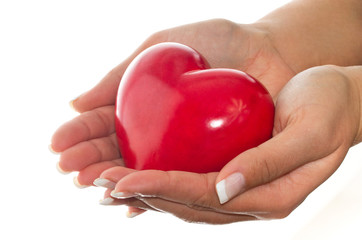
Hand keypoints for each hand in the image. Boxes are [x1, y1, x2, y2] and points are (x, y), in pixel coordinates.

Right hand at [50, 19, 294, 185]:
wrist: (270, 49)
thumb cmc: (218, 40)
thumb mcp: (162, 45)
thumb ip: (121, 73)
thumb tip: (75, 104)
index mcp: (143, 105)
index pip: (105, 124)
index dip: (81, 137)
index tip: (58, 147)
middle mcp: (160, 132)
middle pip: (120, 153)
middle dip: (93, 164)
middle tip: (73, 174)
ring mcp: (186, 150)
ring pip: (147, 172)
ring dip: (120, 184)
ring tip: (99, 190)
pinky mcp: (215, 162)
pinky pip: (185, 183)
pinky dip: (159, 195)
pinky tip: (137, 205)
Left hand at [95, 65, 360, 223]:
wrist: (342, 101)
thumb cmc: (331, 109)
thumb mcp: (311, 132)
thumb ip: (271, 164)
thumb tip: (225, 188)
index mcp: (271, 196)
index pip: (205, 197)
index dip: (163, 189)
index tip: (123, 180)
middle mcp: (251, 199)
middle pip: (189, 204)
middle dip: (144, 195)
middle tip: (101, 183)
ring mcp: (242, 189)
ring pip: (186, 199)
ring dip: (147, 192)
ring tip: (109, 184)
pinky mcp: (235, 173)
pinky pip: (193, 183)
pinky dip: (163, 181)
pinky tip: (139, 176)